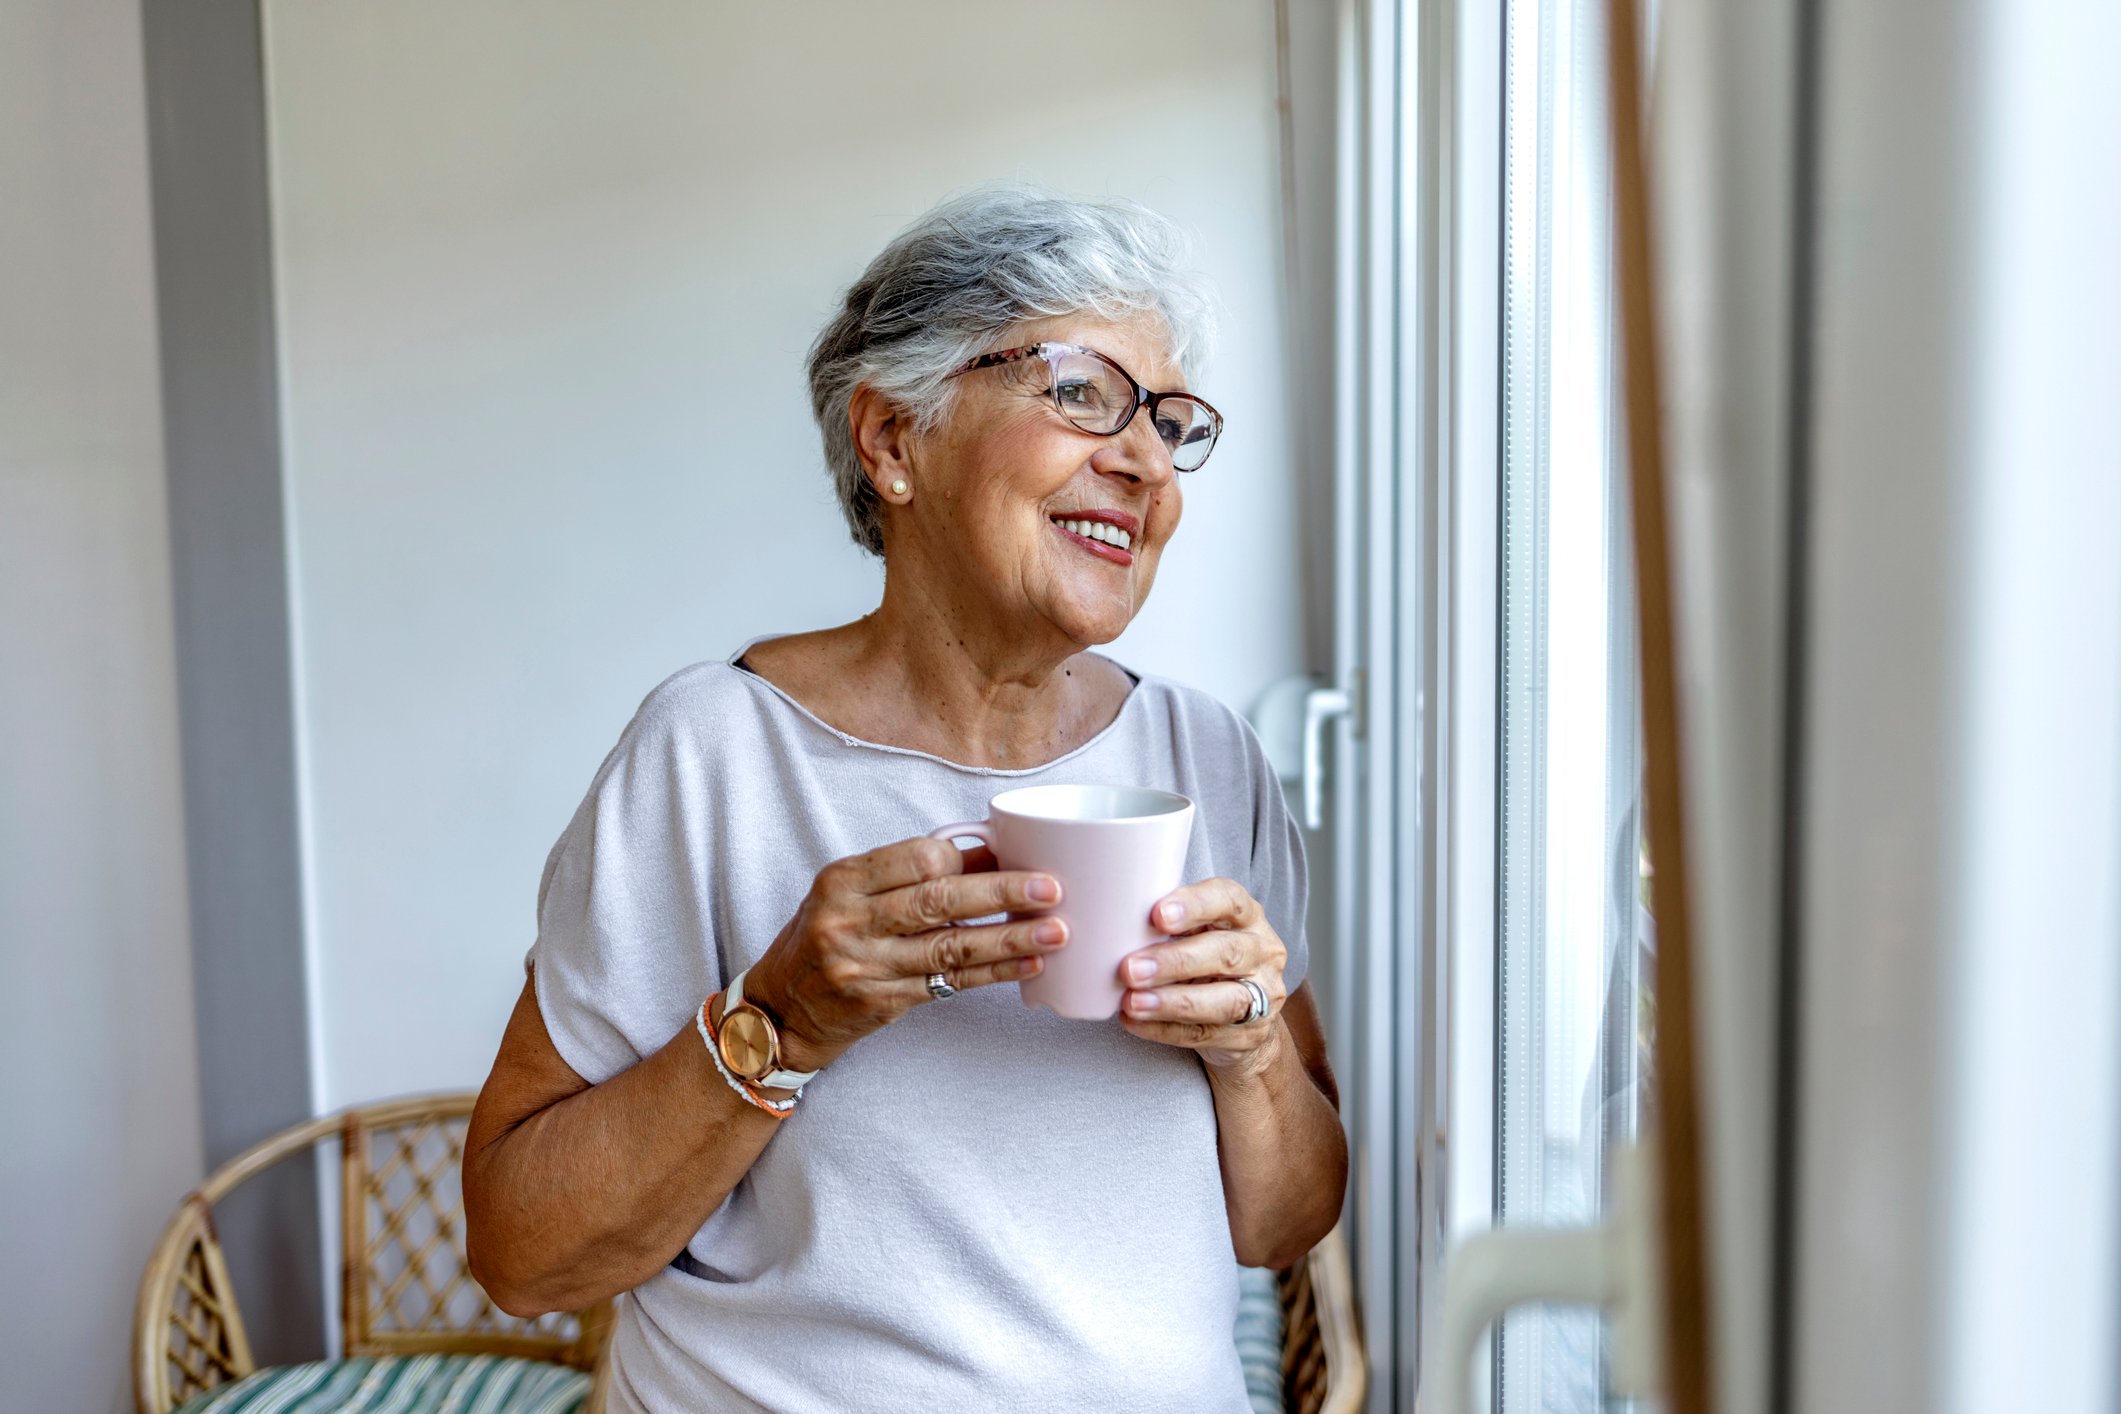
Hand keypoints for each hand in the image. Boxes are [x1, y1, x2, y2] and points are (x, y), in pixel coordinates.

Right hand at [739, 837, 1067, 1072]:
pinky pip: (949, 985)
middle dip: (1002, 893)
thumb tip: (989, 853)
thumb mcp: (850, 893)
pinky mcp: (882, 1003)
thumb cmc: (824, 937)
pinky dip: (993, 974)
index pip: (916, 858)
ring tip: (1055, 931)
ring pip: (951, 949)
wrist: (780, 1010)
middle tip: (1051, 888)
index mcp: (843, 880)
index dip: (968, 857)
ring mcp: (865, 966)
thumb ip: (908, 874)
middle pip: (939, 901)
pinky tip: (1028, 965)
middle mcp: (850, 921)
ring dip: (1010, 939)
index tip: (1011, 855)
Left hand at [1117, 878, 1288, 1075]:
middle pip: (1226, 952)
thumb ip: (1166, 924)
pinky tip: (1135, 1021)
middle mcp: (1263, 951)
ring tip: (1132, 1002)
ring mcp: (1264, 995)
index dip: (1195, 905)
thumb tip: (1109, 921)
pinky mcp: (1252, 1034)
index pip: (1228, 899)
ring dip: (1172, 1002)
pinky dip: (1165, 1029)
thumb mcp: (1195, 932)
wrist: (1242, 1016)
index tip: (1157, 915)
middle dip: (1175, 961)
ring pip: (1223, 1000)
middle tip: (1130, 968)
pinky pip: (1206, 1033)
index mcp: (1247, 916)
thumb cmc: (1205, 959)